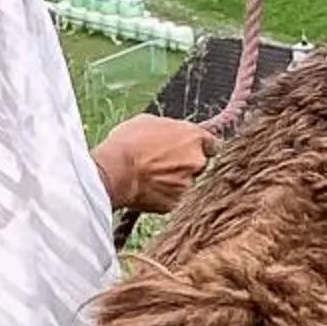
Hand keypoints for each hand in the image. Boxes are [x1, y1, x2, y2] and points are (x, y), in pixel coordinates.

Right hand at [91, 114, 218, 216]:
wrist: (115, 171)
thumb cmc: (129, 142)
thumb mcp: (150, 122)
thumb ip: (170, 129)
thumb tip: (172, 133)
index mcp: (194, 138)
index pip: (212, 144)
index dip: (200, 146)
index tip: (191, 148)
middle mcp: (196, 162)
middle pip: (199, 164)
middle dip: (185, 164)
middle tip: (164, 162)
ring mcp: (187, 185)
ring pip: (185, 183)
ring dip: (173, 180)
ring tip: (150, 176)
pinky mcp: (174, 203)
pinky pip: (172, 198)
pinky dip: (162, 195)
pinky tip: (146, 188)